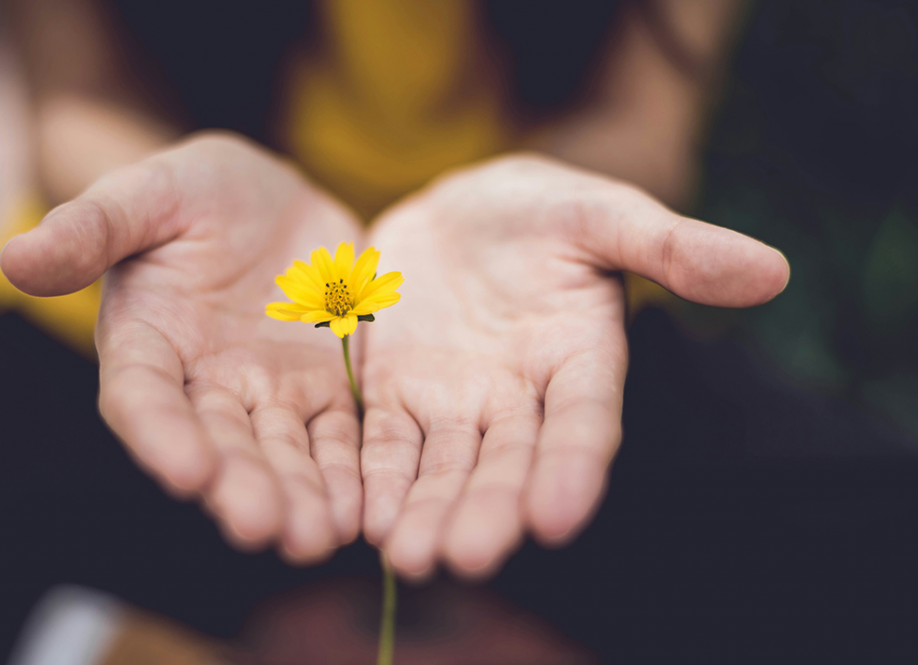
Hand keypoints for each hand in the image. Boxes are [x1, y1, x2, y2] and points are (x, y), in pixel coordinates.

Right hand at [0, 133, 364, 562]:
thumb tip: (15, 257)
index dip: (162, 435)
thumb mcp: (146, 193)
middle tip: (264, 528)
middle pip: (220, 443)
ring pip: (283, 452)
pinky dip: (348, 472)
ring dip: (299, 496)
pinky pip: (338, 435)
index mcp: (148, 342)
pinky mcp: (324, 388)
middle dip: (241, 486)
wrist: (269, 199)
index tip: (187, 472)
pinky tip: (363, 510)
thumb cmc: (193, 191)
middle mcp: (204, 384)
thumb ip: (91, 227)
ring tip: (318, 537)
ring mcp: (268, 391)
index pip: (145, 398)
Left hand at [360, 154, 788, 578]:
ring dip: (427, 511)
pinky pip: (384, 443)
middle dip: (489, 509)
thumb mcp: (601, 214)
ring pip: (444, 467)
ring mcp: (455, 402)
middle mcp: (520, 397)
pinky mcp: (396, 394)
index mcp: (580, 359)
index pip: (584, 422)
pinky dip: (376, 478)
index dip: (573, 467)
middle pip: (507, 462)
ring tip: (409, 557)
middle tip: (467, 556)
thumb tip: (772, 271)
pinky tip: (362, 518)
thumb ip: (672, 246)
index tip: (557, 517)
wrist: (458, 211)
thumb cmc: (541, 210)